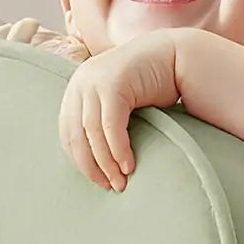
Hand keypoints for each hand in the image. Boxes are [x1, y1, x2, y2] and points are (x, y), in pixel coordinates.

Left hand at [58, 30, 180, 192]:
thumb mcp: (120, 104)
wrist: (175, 56)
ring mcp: (95, 80)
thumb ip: (104, 123)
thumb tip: (97, 162)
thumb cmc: (151, 85)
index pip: (67, 133)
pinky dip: (118, 149)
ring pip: (92, 133)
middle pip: (76, 135)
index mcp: (77, 89)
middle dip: (91, 166)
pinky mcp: (114, 83)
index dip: (80, 161)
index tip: (97, 180)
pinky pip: (111, 125)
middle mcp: (80, 82)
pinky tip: (128, 165)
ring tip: (120, 182)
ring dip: (106, 162)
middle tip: (108, 187)